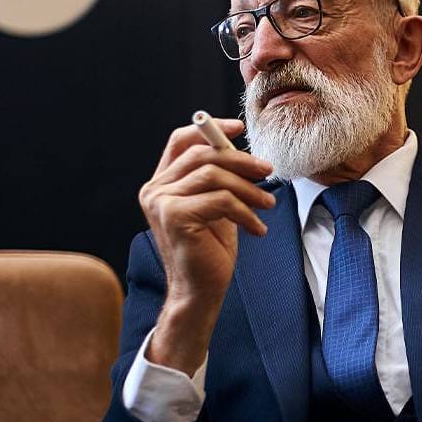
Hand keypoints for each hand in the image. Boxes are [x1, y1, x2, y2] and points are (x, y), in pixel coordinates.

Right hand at [138, 118, 274, 370]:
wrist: (199, 292)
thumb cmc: (209, 252)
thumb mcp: (217, 208)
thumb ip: (220, 180)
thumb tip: (246, 154)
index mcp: (161, 184)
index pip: (180, 141)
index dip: (210, 129)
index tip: (240, 130)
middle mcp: (154, 190)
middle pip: (201, 154)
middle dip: (240, 160)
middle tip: (268, 171)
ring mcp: (160, 202)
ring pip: (214, 175)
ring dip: (248, 189)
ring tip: (267, 206)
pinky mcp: (174, 217)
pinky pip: (220, 200)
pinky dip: (245, 212)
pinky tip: (257, 229)